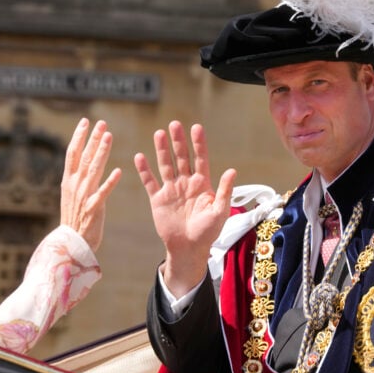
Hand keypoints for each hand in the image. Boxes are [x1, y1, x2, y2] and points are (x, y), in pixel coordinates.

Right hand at [61, 119, 121, 250]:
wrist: (70, 243)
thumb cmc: (74, 219)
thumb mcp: (71, 195)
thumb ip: (76, 178)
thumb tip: (80, 162)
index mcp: (68, 181)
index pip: (72, 153)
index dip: (78, 136)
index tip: (85, 122)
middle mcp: (74, 185)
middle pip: (84, 157)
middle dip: (93, 138)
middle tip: (102, 123)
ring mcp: (83, 196)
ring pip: (93, 169)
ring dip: (101, 152)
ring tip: (109, 136)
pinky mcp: (93, 208)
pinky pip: (103, 192)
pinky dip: (110, 182)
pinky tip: (118, 171)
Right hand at [134, 121, 235, 297]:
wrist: (189, 248)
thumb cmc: (208, 232)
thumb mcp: (220, 211)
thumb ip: (224, 191)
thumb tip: (232, 170)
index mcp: (202, 184)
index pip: (200, 158)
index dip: (199, 144)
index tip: (196, 127)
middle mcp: (186, 183)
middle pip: (181, 157)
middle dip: (178, 141)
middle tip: (175, 124)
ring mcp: (171, 189)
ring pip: (166, 165)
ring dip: (162, 150)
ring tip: (159, 133)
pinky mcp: (158, 199)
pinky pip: (150, 181)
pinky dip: (144, 170)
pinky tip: (140, 156)